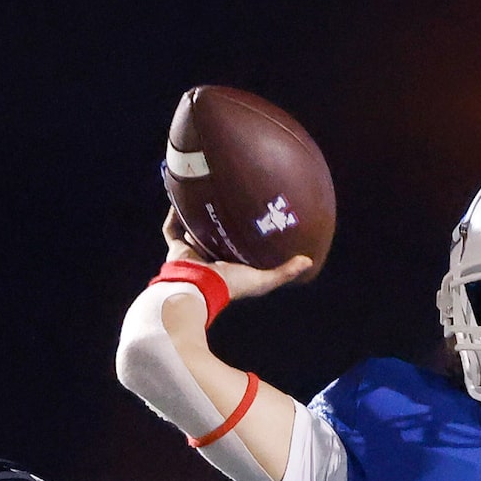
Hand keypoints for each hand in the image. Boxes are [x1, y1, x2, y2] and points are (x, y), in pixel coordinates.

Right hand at [161, 208, 313, 302]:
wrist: (199, 289)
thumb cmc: (231, 286)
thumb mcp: (262, 279)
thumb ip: (284, 271)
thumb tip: (308, 261)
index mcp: (226, 265)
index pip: (233, 248)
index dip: (239, 235)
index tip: (249, 218)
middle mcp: (207, 258)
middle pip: (211, 236)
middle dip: (216, 221)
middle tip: (224, 199)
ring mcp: (190, 253)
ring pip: (190, 229)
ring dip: (194, 214)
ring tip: (200, 192)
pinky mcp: (176, 249)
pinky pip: (172, 228)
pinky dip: (174, 214)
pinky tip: (181, 194)